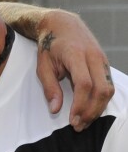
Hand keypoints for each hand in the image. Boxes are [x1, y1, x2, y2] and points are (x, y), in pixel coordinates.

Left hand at [35, 9, 113, 130]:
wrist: (62, 25)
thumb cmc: (50, 46)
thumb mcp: (43, 65)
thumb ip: (49, 87)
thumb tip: (55, 109)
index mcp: (76, 55)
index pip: (84, 84)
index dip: (80, 105)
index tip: (72, 120)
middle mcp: (93, 56)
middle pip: (101, 89)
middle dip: (91, 111)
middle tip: (78, 126)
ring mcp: (102, 60)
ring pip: (109, 89)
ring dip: (98, 108)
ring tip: (84, 122)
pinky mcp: (105, 64)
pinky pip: (109, 85)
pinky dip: (101, 100)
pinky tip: (90, 110)